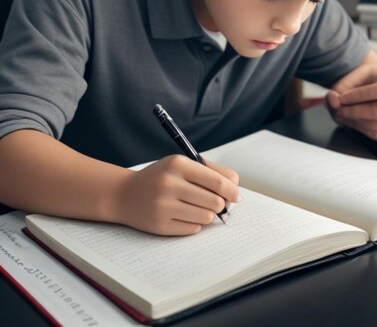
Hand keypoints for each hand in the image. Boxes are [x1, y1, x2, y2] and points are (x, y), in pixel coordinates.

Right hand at [114, 155, 238, 235]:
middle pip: (214, 200)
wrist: (124, 194)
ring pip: (206, 216)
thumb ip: (209, 171)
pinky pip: (193, 228)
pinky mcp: (160, 225)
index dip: (231, 189)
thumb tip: (235, 187)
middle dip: (221, 204)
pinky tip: (185, 215)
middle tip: (219, 203)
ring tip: (199, 208)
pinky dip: (195, 223)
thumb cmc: (160, 177)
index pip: (216, 180)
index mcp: (177, 164)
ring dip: (208, 214)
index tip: (235, 195)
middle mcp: (169, 184)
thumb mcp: (180, 164)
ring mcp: (163, 206)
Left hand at [326, 54, 376, 142]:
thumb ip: (342, 85)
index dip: (359, 95)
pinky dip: (363, 130)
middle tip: (340, 110)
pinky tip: (353, 122)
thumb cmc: (372, 81)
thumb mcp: (358, 75)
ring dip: (357, 122)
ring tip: (343, 114)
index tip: (341, 97)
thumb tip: (333, 100)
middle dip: (357, 112)